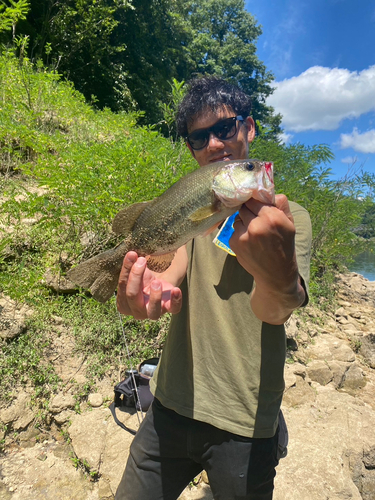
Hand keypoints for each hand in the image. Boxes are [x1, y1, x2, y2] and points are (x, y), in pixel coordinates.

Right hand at [117, 252, 181, 319]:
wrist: (158, 288)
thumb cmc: (143, 281)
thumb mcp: (136, 272)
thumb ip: (132, 265)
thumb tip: (132, 254)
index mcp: (123, 303)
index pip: (122, 286)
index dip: (126, 270)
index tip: (132, 254)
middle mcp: (136, 311)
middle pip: (132, 296)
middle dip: (136, 276)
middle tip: (142, 260)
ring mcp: (153, 313)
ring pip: (152, 311)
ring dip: (155, 296)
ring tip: (156, 282)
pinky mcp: (168, 309)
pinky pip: (173, 308)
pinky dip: (175, 300)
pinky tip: (176, 290)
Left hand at [230, 194, 304, 322]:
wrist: (276, 274)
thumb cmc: (284, 245)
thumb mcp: (290, 223)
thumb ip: (280, 203)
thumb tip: (267, 191)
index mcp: (272, 217)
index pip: (254, 199)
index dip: (255, 203)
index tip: (257, 206)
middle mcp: (256, 225)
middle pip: (244, 207)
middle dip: (249, 211)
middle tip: (256, 219)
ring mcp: (243, 235)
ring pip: (237, 218)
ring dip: (243, 222)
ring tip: (254, 232)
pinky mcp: (234, 243)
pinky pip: (234, 230)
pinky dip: (239, 233)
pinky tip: (249, 242)